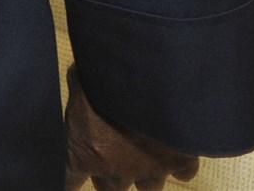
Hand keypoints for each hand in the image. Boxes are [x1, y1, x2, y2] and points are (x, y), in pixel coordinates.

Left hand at [63, 64, 200, 190]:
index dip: (69, 185)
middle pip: (109, 189)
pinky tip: (178, 159)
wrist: (151, 86)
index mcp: (84, 153)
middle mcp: (115, 170)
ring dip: (144, 175)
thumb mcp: (83, 82)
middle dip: (110, 178)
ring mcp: (149, 169)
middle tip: (111, 159)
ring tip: (142, 159)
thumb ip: (78, 85)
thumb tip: (78, 73)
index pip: (68, 181)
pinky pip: (184, 174)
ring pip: (147, 187)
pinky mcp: (179, 161)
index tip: (70, 186)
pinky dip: (182, 167)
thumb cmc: (105, 86)